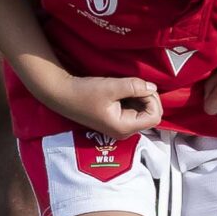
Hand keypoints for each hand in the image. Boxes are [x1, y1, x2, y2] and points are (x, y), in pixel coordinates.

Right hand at [41, 73, 163, 138]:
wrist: (62, 94)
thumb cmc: (84, 92)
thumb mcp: (112, 87)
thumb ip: (135, 86)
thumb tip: (152, 87)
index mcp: (124, 127)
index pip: (154, 117)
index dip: (152, 100)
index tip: (139, 87)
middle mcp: (125, 131)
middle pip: (150, 114)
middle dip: (147, 97)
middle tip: (133, 84)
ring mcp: (121, 126)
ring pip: (143, 110)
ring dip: (139, 96)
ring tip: (124, 87)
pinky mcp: (117, 119)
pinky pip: (134, 108)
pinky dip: (132, 97)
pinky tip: (120, 91)